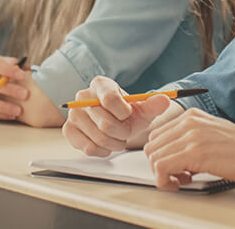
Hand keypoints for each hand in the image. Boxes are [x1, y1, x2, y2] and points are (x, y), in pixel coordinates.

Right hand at [62, 76, 178, 156]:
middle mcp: (83, 96)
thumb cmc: (128, 114)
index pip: (110, 99)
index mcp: (100, 84)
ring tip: (118, 137)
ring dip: (114, 143)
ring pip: (98, 137)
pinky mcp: (69, 130)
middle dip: (122, 132)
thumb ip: (154, 104)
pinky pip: (88, 147)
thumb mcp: (143, 108)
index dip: (124, 113)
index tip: (128, 114)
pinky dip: (102, 150)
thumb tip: (165, 100)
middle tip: (126, 131)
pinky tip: (106, 144)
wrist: (116, 123)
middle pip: (105, 123)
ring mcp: (73, 114)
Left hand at [144, 108, 234, 189]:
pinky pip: (161, 168)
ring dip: (162, 174)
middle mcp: (188, 122)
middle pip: (152, 146)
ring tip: (182, 180)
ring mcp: (190, 136)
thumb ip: (192, 138)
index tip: (175, 167)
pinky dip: (165, 181)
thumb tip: (175, 156)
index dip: (162, 154)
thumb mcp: (213, 133)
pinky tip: (182, 183)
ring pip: (154, 157)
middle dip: (159, 165)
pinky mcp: (194, 153)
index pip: (157, 134)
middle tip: (177, 176)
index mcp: (191, 116)